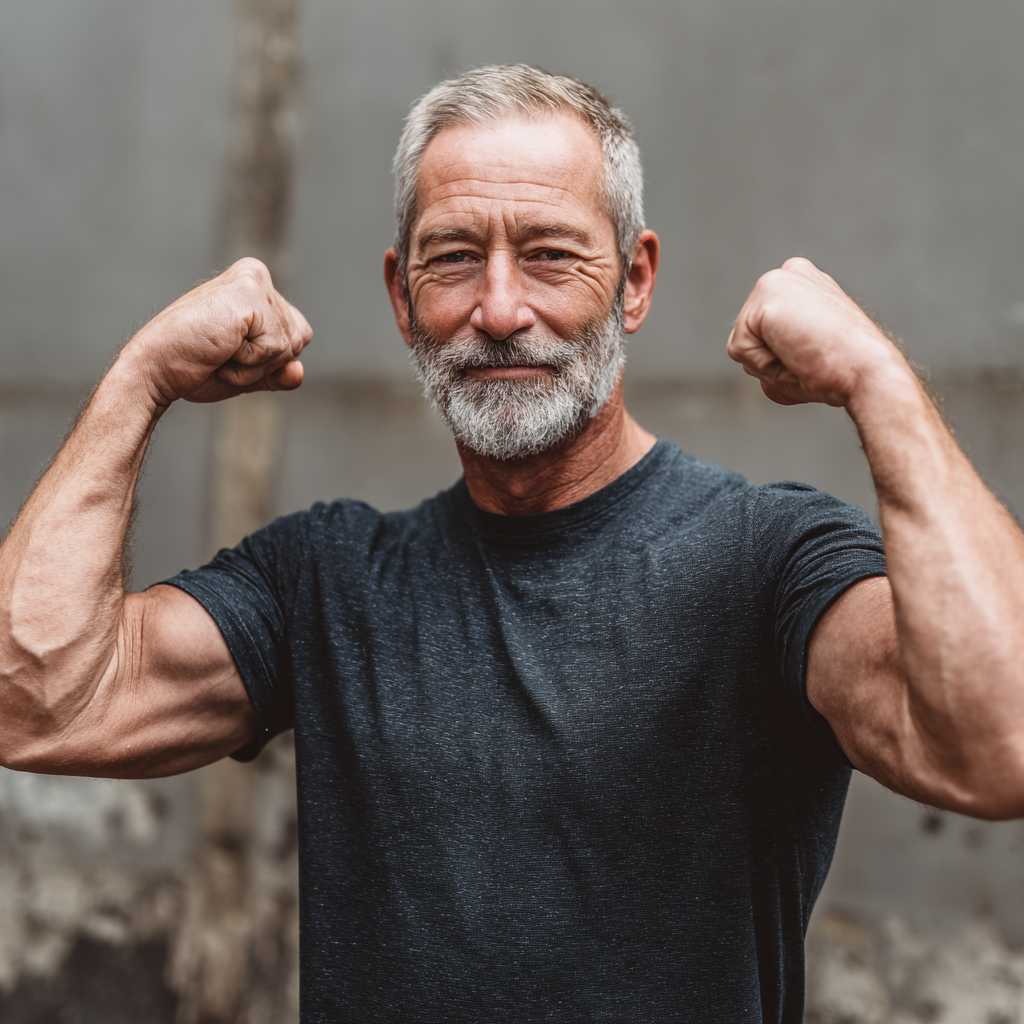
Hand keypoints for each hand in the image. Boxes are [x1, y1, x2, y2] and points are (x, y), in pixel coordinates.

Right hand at [121, 258, 312, 406]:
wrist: (156, 368)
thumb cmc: (194, 366)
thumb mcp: (248, 373)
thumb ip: (279, 372)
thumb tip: (298, 372)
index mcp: (257, 287)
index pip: (299, 336)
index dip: (270, 361)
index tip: (229, 353)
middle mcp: (257, 275)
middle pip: (298, 340)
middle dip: (264, 364)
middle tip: (222, 354)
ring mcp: (253, 280)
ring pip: (289, 345)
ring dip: (255, 365)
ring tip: (220, 351)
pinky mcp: (249, 293)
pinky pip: (276, 347)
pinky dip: (250, 362)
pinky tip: (221, 349)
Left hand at [726, 257, 907, 406]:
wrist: (866, 372)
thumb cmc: (843, 371)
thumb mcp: (805, 356)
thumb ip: (774, 352)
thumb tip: (749, 361)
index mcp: (800, 282)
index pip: (760, 332)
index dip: (782, 357)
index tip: (817, 354)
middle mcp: (787, 274)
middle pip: (747, 336)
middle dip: (770, 361)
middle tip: (809, 358)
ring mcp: (775, 281)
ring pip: (741, 345)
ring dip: (767, 366)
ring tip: (804, 357)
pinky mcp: (766, 298)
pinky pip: (739, 350)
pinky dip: (763, 365)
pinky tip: (795, 355)